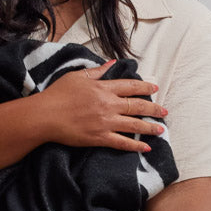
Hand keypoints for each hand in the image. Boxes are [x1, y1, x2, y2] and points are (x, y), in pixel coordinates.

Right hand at [33, 61, 167, 152]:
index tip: (154, 89)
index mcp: (103, 88)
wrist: (45, 116)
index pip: (130, 86)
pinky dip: (134, 145)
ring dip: (150, 127)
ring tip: (161, 129)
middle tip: (165, 111)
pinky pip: (121, 142)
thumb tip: (111, 63)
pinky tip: (146, 147)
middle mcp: (108, 105)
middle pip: (137, 106)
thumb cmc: (57, 94)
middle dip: (154, 108)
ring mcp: (105, 122)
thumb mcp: (77, 77)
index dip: (145, 88)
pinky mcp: (99, 138)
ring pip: (134, 125)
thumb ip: (97, 72)